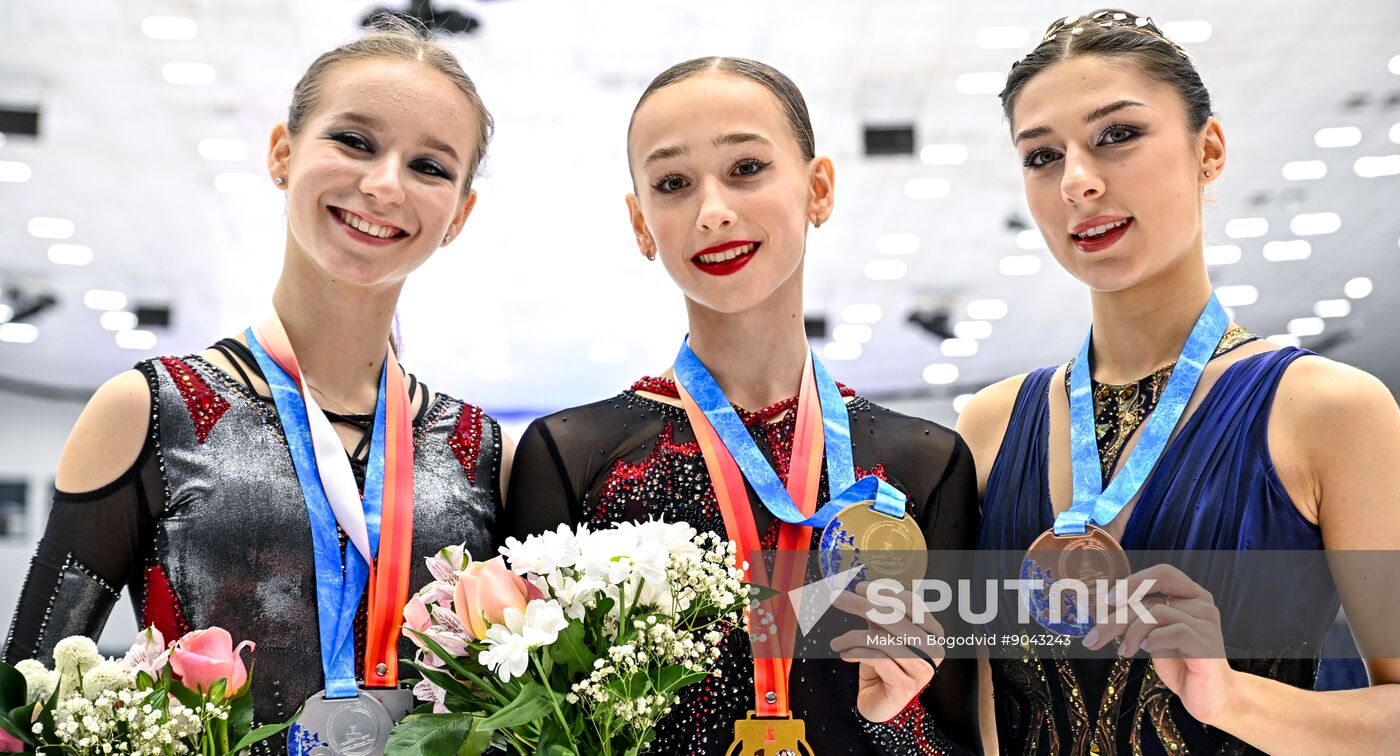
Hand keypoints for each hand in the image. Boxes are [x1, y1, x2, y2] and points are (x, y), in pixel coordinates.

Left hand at [829, 581, 940, 722]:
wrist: (879, 703)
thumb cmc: (882, 666)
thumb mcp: (881, 635)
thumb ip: (879, 615)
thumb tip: (863, 589)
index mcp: (932, 632)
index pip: (911, 604)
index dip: (885, 592)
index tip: (860, 587)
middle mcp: (933, 650)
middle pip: (895, 618)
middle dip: (862, 605)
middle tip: (838, 597)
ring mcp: (922, 669)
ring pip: (884, 640)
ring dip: (853, 636)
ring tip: (837, 641)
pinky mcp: (906, 686)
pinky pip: (877, 660)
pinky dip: (856, 653)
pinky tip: (845, 655)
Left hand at [1084, 563, 1238, 724]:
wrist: (1209, 697)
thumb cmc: (1180, 663)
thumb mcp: (1153, 636)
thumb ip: (1138, 618)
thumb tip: (1102, 608)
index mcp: (1191, 596)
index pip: (1163, 573)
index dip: (1134, 581)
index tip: (1108, 599)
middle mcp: (1202, 605)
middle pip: (1152, 598)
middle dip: (1116, 617)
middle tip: (1093, 637)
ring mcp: (1207, 624)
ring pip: (1158, 612)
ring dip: (1132, 633)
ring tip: (1124, 651)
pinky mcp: (1208, 646)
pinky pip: (1176, 631)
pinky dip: (1154, 639)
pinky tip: (1147, 649)